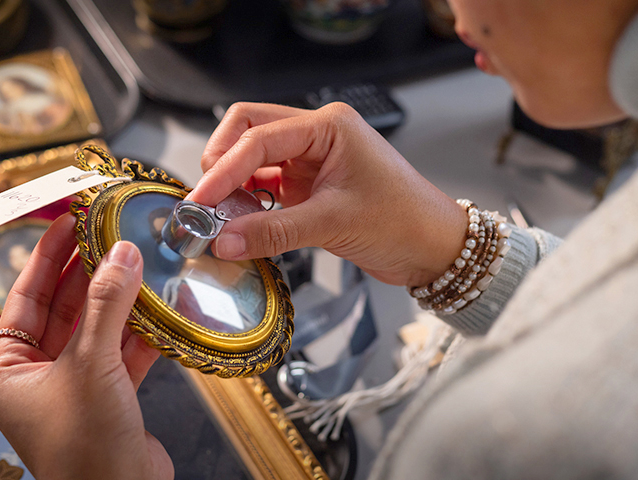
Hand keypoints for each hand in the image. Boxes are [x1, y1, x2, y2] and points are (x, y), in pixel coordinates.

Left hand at [0, 215, 171, 479]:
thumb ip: (107, 305)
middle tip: (107, 232)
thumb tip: (121, 254)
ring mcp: (75, 390)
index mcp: (9, 372)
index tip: (66, 221)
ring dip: (120, 300)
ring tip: (139, 261)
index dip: (46, 257)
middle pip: (62, 310)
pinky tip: (159, 307)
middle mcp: (37, 379)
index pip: (24, 298)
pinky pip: (122, 355)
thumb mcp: (90, 366)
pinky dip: (141, 333)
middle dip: (88, 273)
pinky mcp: (110, 401)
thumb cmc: (86, 450)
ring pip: (96, 330)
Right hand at [186, 102, 466, 286]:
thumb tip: (223, 239)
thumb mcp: (333, 225)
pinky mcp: (308, 183)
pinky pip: (264, 182)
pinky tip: (240, 221)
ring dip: (232, 183)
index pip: (258, 137)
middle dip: (221, 163)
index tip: (200, 201)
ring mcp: (311, 158)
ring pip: (252, 156)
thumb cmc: (404, 221)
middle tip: (206, 202)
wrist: (436, 247)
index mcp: (328, 126)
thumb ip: (273, 231)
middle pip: (247, 130)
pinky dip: (247, 200)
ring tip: (222, 216)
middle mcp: (317, 133)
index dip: (223, 169)